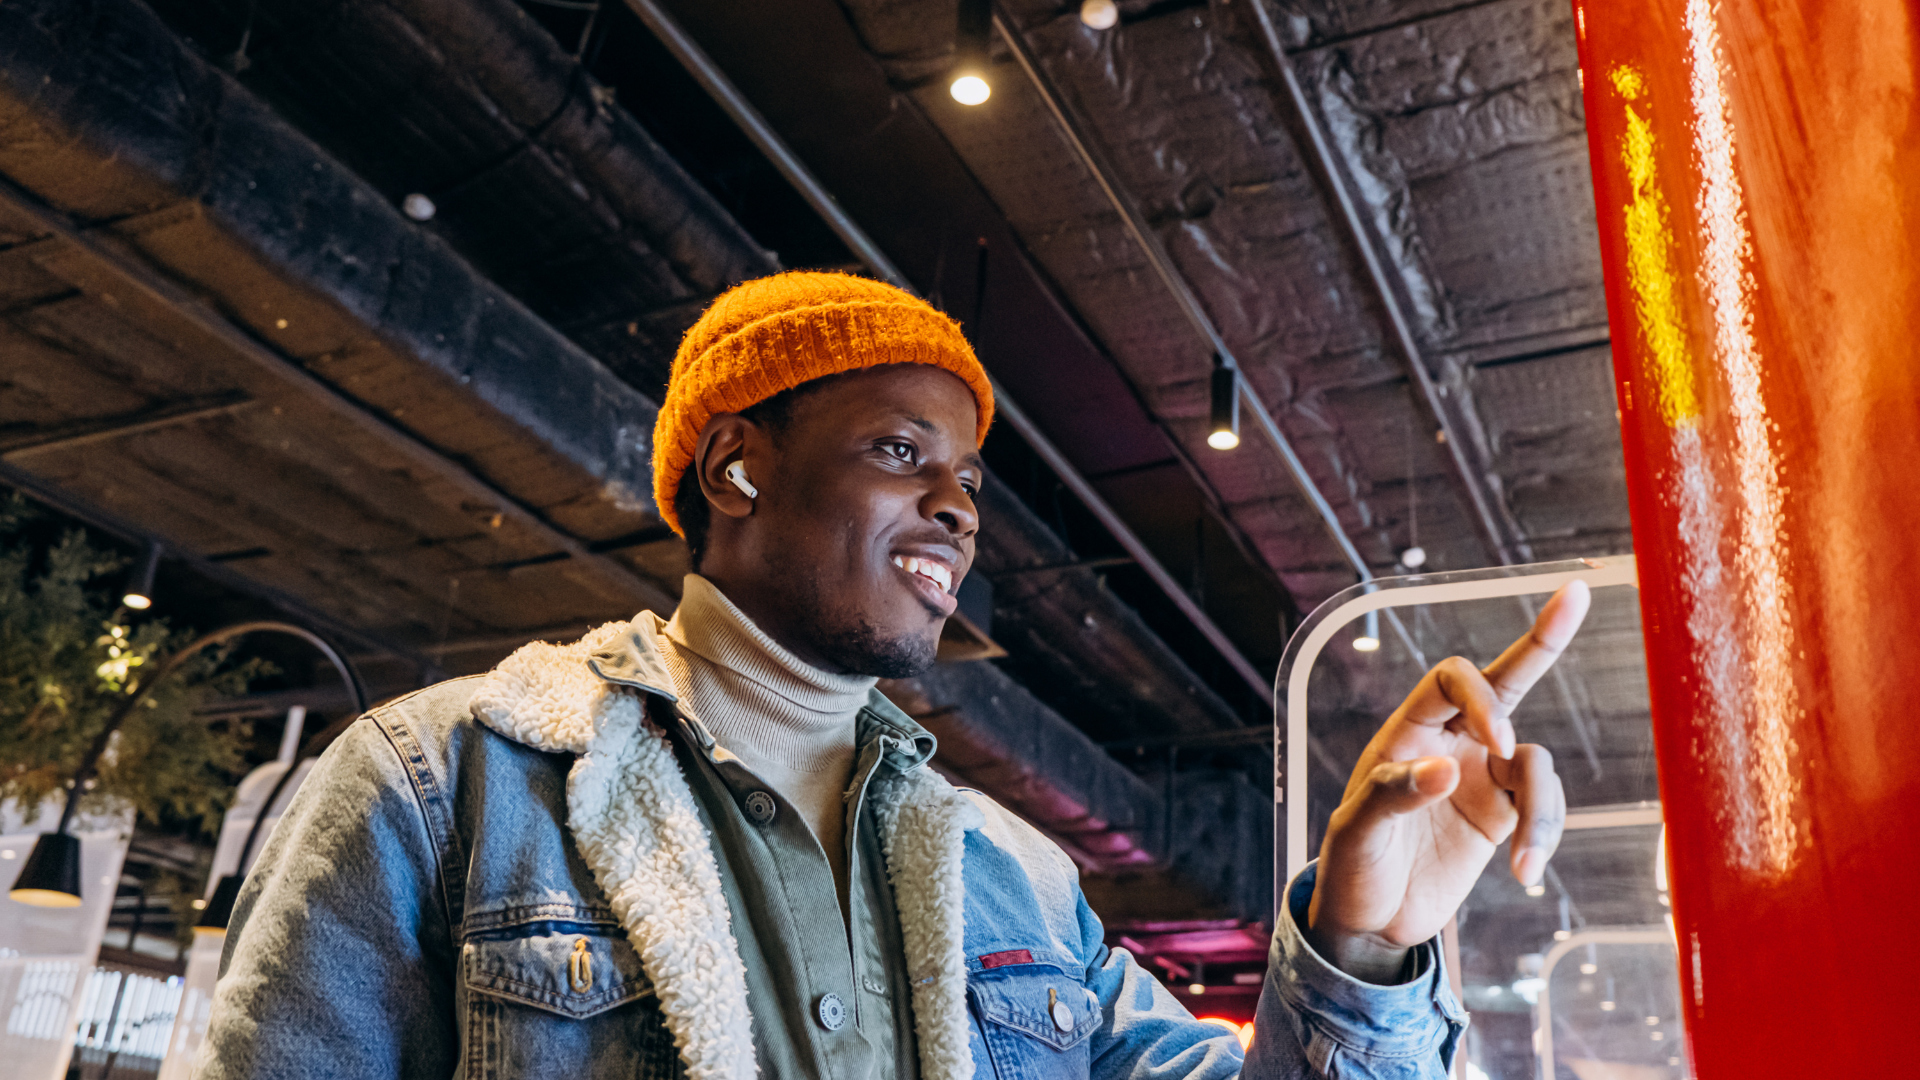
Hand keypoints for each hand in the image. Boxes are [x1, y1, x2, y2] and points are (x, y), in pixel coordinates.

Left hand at [1305, 581, 1591, 982]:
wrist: (1371, 920)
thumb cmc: (1352, 866)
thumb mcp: (1357, 833)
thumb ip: (1394, 796)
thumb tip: (1447, 769)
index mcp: (1408, 730)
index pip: (1450, 680)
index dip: (1481, 698)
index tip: (1498, 743)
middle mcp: (1450, 742)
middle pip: (1505, 681)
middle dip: (1542, 642)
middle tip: (1576, 597)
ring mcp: (1482, 776)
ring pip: (1537, 764)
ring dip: (1543, 810)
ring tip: (1524, 861)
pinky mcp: (1503, 815)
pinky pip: (1544, 806)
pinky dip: (1545, 835)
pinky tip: (1526, 871)